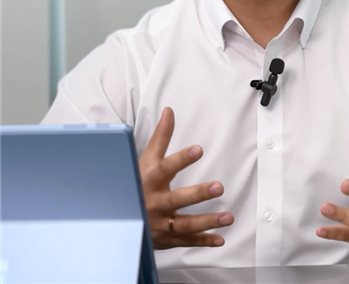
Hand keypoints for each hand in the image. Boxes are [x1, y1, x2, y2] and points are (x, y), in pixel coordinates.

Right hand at [139, 107, 233, 248]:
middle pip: (176, 199)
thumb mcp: (145, 160)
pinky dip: (202, 241)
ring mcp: (159, 222)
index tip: (198, 149)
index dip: (181, 159)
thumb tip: (169, 111)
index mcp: (150, 181)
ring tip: (228, 217)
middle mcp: (154, 203)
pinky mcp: (165, 238)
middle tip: (219, 186)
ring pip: (184, 224)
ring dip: (206, 222)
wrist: (116, 219)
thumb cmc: (135, 182)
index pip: (166, 168)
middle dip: (198, 194)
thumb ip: (161, 137)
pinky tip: (220, 239)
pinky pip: (185, 241)